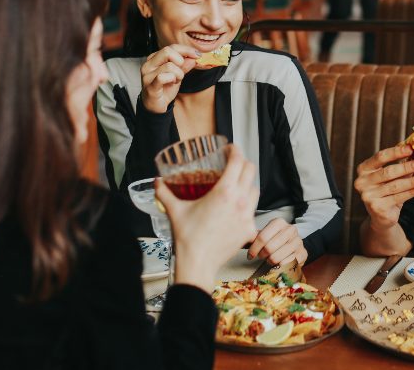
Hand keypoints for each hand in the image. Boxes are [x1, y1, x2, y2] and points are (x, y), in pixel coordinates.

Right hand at [140, 44, 199, 112]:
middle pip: (167, 51)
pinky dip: (172, 79)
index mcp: (155, 58)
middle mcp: (149, 64)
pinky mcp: (150, 85)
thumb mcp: (178, 74)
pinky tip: (171, 83)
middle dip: (181, 60)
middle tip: (183, 70)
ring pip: (169, 66)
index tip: (198, 55)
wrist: (155, 105)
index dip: (186, 50)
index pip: (172, 47)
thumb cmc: (164, 88)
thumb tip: (194, 56)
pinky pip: (163, 77)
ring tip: (176, 80)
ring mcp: (147, 75)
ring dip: (179, 74)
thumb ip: (185, 65)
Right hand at [156, 145, 259, 289]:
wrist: (198, 264)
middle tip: (233, 163)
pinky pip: (254, 210)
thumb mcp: (174, 210)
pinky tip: (237, 207)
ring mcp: (247, 215)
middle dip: (243, 163)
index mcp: (224, 192)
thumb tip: (157, 182)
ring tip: (237, 183)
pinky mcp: (250, 229)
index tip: (230, 148)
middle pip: (250, 171)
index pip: (238, 161)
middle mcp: (240, 201)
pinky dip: (247, 204)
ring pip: (255, 189)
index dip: (235, 150)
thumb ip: (164, 193)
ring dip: (248, 182)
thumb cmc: (188, 239)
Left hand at [247, 218, 307, 265]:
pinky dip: (279, 266)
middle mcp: (291, 229)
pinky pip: (285, 264)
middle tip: (260, 257)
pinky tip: (278, 263)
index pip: (262, 237)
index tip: (250, 255)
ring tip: (269, 259)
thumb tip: (239, 239)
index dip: (254, 248)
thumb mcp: (264, 235)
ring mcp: (298, 241)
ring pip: (276, 257)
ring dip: (269, 261)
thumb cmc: (274, 241)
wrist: (293, 246)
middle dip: (261, 255)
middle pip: (269, 248)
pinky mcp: (303, 253)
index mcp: (279, 222)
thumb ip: (252, 237)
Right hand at [354, 144, 413, 229]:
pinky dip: (412, 192)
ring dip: (413, 180)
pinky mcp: (377, 208)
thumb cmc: (386, 190)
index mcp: (363, 169)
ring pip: (395, 186)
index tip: (411, 148)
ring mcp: (368, 196)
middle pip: (388, 172)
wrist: (380, 216)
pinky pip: (399, 197)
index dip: (396, 152)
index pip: (380, 157)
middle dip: (407, 167)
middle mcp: (362, 182)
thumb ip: (397, 163)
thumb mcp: (388, 175)